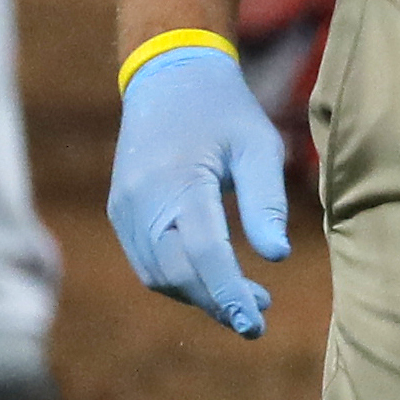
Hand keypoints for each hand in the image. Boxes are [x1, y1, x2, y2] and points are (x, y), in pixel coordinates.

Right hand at [106, 45, 288, 337]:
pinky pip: (148, 260)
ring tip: (247, 300)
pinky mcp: (121, 213)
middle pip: (176, 273)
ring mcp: (125, 209)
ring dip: (198, 294)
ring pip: (157, 274)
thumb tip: (277, 257)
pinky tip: (215, 278)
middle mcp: (142, 201)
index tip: (254, 322)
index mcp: (179, 181)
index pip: (202, 253)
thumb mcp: (258, 145)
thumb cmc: (225, 110)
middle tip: (258, 315)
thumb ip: (266, 201)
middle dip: (215, 301)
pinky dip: (180, 277)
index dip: (228, 292)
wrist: (169, 77)